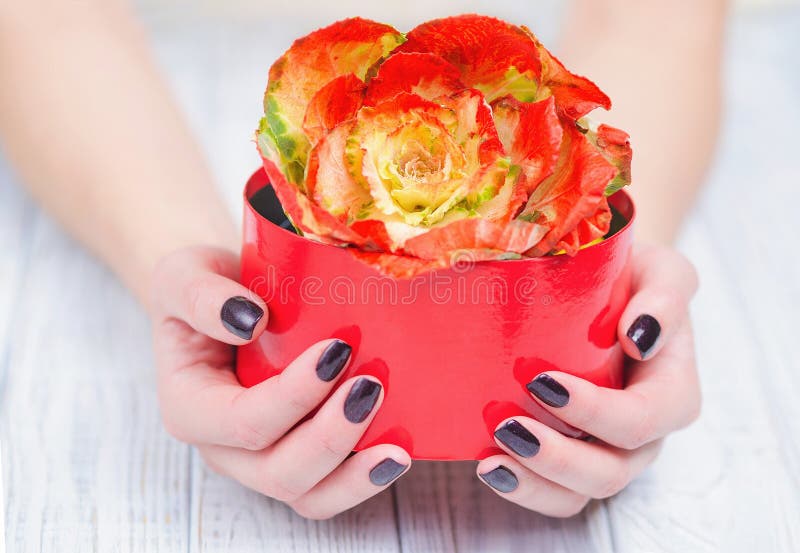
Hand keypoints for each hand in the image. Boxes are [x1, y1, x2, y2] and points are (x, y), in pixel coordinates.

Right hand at [150, 246, 410, 518]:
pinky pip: (328, 490)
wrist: (223, 303)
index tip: (337, 350)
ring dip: (353, 475)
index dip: (293, 396)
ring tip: (395, 448)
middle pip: (277, 471)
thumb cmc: (204, 289)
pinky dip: (362, 480)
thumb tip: (249, 320)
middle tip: (370, 387)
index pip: (242, 421)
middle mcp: (223, 447)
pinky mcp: (297, 458)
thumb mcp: (184, 275)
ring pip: (307, 495)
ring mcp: (260, 459)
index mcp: (190, 407)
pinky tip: (396, 456)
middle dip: (330, 436)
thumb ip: (201, 295)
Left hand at [477, 244, 699, 516]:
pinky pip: (555, 493)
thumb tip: (640, 335)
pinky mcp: (572, 456)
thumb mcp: (660, 271)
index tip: (542, 381)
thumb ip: (667, 294)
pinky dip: (523, 487)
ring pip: (579, 493)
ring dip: (534, 481)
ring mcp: (606, 451)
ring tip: (491, 461)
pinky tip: (490, 466)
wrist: (599, 284)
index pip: (642, 418)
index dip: (596, 411)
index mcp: (671, 391)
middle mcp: (643, 433)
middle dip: (558, 456)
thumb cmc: (630, 278)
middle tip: (507, 427)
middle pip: (610, 470)